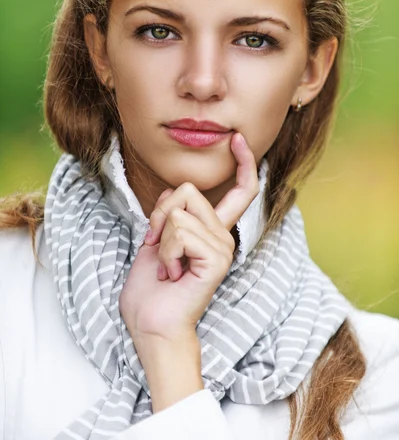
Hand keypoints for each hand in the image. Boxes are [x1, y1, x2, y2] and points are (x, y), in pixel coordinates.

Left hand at [119, 132, 259, 343]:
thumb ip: (172, 211)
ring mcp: (223, 247)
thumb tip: (177, 189)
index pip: (240, 190)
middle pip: (188, 190)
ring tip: (167, 266)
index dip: (241, 162)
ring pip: (179, 211)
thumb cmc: (151, 287)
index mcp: (213, 230)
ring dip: (160, 239)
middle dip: (160, 214)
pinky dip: (165, 252)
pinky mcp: (216, 259)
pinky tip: (172, 274)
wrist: (150, 323)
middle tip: (158, 247)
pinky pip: (180, 232)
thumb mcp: (158, 238)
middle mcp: (224, 236)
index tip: (237, 139)